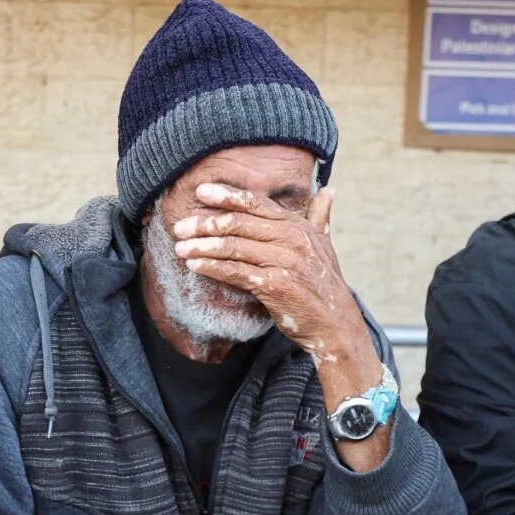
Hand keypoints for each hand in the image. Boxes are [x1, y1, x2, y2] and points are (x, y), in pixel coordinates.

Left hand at [173, 184, 371, 368]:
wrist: (336, 324)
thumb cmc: (324, 284)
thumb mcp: (325, 245)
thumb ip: (321, 215)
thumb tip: (329, 189)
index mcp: (298, 225)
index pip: (256, 203)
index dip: (227, 196)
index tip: (200, 192)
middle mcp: (292, 239)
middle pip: (238, 223)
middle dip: (204, 224)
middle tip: (179, 226)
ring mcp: (284, 261)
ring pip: (233, 247)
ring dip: (202, 246)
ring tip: (179, 247)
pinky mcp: (274, 285)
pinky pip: (236, 272)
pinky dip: (212, 267)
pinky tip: (194, 265)